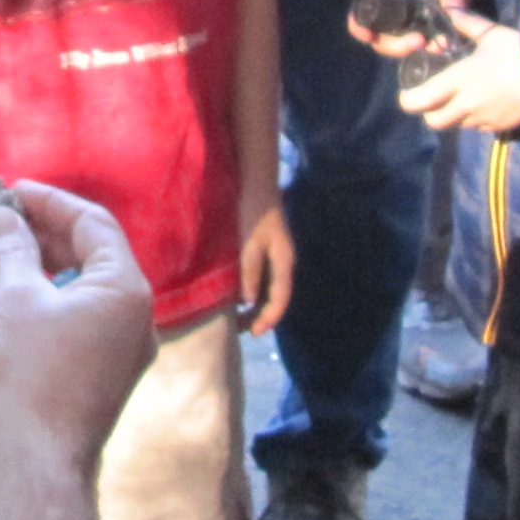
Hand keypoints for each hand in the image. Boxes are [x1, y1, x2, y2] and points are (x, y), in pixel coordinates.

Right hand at [0, 181, 156, 470]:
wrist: (38, 460)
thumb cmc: (30, 373)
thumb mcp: (14, 299)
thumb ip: (9, 246)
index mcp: (126, 289)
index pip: (93, 223)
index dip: (50, 201)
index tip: (12, 191)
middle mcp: (137, 317)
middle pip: (92, 255)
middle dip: (45, 233)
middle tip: (2, 220)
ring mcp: (124, 349)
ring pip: (84, 290)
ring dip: (43, 268)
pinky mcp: (104, 374)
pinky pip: (80, 322)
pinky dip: (49, 302)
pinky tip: (11, 300)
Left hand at [236, 197, 295, 332]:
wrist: (257, 186)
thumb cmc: (254, 212)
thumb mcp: (250, 243)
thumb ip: (250, 272)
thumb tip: (248, 301)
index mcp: (284, 263)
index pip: (280, 299)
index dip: (269, 318)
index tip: (256, 334)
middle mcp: (283, 265)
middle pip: (275, 299)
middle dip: (260, 317)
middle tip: (242, 332)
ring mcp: (275, 260)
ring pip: (267, 291)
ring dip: (254, 307)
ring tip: (235, 320)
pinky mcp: (265, 254)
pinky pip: (261, 280)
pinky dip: (250, 292)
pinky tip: (235, 298)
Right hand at [350, 0, 474, 46]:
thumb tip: (454, 15)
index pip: (362, 14)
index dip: (359, 27)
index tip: (369, 36)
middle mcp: (391, 14)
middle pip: (380, 40)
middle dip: (397, 46)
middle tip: (420, 41)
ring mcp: (404, 27)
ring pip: (396, 47)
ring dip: (411, 51)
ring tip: (435, 47)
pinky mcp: (419, 36)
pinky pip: (414, 49)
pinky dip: (424, 53)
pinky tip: (441, 48)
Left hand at [403, 18, 519, 135]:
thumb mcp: (493, 33)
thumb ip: (467, 23)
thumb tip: (451, 10)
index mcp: (459, 80)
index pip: (419, 101)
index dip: (409, 100)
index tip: (410, 91)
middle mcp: (466, 104)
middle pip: (433, 122)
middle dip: (430, 112)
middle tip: (436, 96)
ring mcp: (483, 119)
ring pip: (456, 125)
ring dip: (454, 115)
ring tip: (463, 97)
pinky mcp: (500, 127)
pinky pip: (478, 127)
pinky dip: (475, 119)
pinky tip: (484, 103)